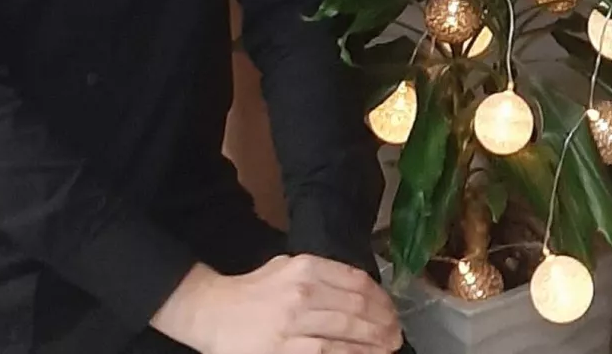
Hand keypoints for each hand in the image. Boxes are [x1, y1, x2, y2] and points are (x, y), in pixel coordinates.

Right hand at [155, 254, 402, 353]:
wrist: (215, 312)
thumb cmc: (254, 290)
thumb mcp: (287, 266)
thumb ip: (321, 273)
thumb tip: (360, 288)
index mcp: (306, 266)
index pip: (356, 281)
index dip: (381, 298)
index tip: (392, 310)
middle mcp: (303, 291)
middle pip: (356, 308)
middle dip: (383, 323)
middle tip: (397, 333)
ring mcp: (294, 323)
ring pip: (347, 333)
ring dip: (373, 343)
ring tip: (389, 347)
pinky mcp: (285, 350)